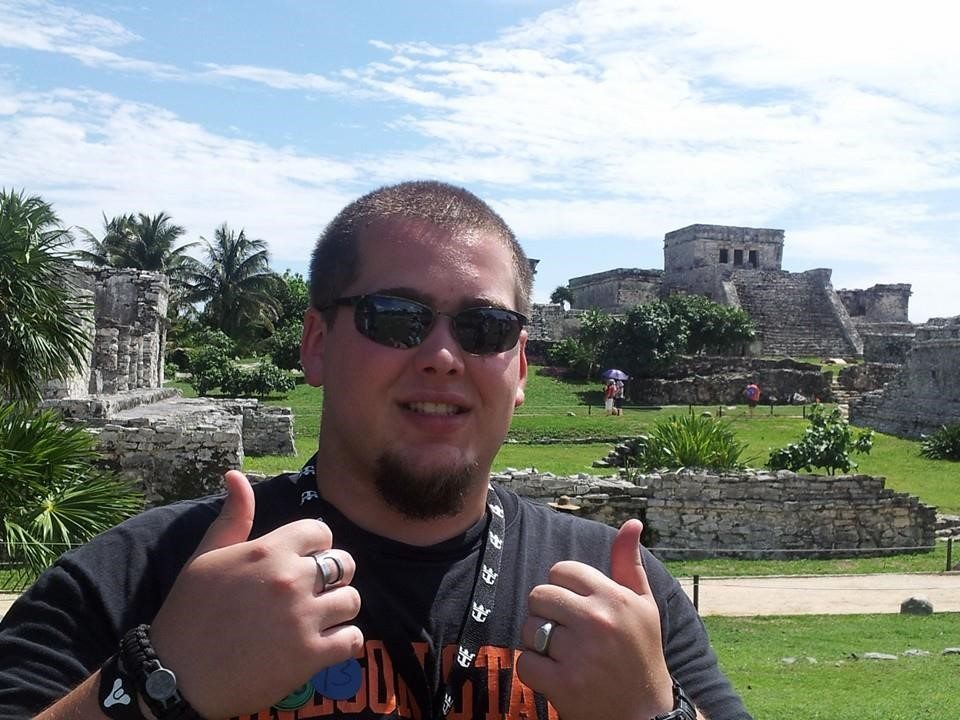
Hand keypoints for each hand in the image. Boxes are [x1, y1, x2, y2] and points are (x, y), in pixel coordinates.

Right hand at [149, 470, 363, 717]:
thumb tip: (235, 475)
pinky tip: (326, 644)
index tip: (304, 562)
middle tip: (314, 592)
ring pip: (352, 601)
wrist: (175, 676)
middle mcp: (291, 579)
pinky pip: (353, 639)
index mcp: (269, 551)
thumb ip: (233, 517)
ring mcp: (303, 618)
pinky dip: (345, 642)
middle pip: (344, 564)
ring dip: (340, 610)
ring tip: (319, 619)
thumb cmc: (189, 613)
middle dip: (334, 576)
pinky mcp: (309, 656)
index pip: (321, 532)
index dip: (316, 546)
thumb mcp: (205, 558)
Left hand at [516, 519, 673, 719]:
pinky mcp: (564, 684)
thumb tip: (632, 522)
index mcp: (614, 597)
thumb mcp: (644, 606)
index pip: (562, 570)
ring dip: (539, 643)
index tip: (574, 606)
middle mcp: (597, 620)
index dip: (562, 587)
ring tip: (563, 655)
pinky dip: (535, 671)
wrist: (646, 716)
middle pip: (540, 595)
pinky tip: (556, 676)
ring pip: (530, 628)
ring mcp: (579, 653)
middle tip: (565, 632)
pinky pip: (526, 662)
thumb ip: (629, 563)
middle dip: (546, 613)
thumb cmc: (641, 654)